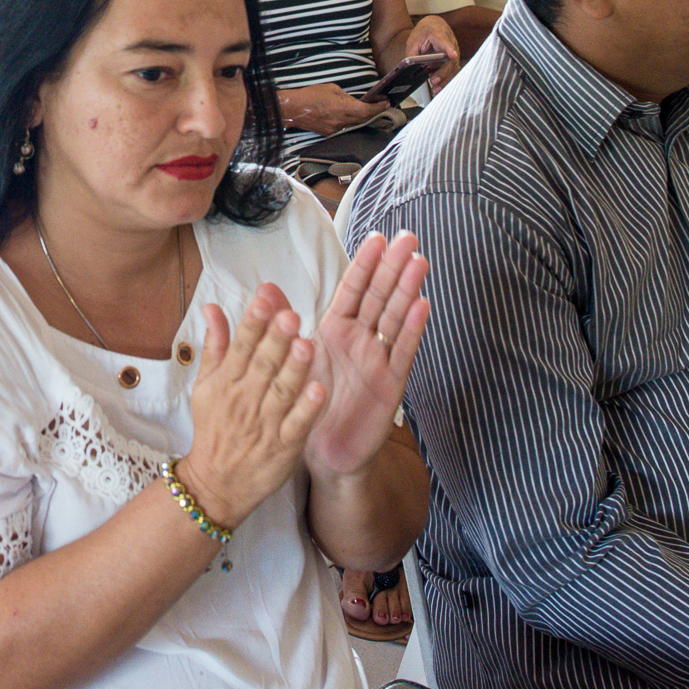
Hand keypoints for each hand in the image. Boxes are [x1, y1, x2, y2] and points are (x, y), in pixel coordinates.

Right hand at [181, 286, 328, 528]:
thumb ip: (215, 345)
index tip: (264, 299)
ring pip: (282, 392)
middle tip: (291, 314)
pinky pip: (298, 426)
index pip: (240, 346)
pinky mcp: (284, 447)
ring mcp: (265, 424)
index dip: (252, 322)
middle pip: (262, 365)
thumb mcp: (206, 385)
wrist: (216, 483)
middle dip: (276, 339)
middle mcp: (245, 399)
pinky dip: (308, 409)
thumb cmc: (214, 428)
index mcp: (226, 381)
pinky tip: (319, 391)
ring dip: (295, 369)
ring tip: (307, 345)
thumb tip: (212, 307)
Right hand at [283, 83, 389, 136]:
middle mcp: (341, 121)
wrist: (293, 109)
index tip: (387, 103)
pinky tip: (350, 116)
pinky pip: (344, 127)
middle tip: (381, 106)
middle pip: (364, 119)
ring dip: (362, 118)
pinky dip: (350, 122)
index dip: (379, 108)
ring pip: (355, 124)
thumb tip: (354, 101)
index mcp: (343, 108)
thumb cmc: (311, 95)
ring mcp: (336, 129)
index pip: (366, 111)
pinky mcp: (329, 133)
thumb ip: (346, 96)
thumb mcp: (332, 88)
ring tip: (367, 110)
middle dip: (374, 112)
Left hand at [303, 231, 429, 476]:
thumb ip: (281, 323)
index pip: (353, 290)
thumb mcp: (291, 358)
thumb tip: (266, 287)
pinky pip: (402, 352)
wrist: (321, 451)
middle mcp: (361, 340)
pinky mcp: (390, 384)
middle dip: (393, 267)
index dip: (365, 264)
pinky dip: (412, 329)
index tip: (377, 237)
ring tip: (418, 262)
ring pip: (395, 318)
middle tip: (408, 237)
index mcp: (337, 330)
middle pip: (380, 296)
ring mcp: (378, 360)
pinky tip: (422, 305)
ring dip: (408, 290)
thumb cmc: (308, 401)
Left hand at [404, 16, 460, 85]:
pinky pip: (451, 72)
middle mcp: (450, 44)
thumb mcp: (414, 40)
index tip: (452, 55)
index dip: (449, 49)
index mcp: (440, 35)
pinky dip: (445, 80)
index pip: (446, 42)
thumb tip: (407, 68)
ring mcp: (454, 53)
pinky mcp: (453, 60)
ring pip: (453, 68)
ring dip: (445, 80)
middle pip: (451, 60)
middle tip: (434, 80)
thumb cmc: (424, 32)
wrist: (434, 26)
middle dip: (443, 72)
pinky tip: (437, 88)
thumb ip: (412, 53)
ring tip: (435, 89)